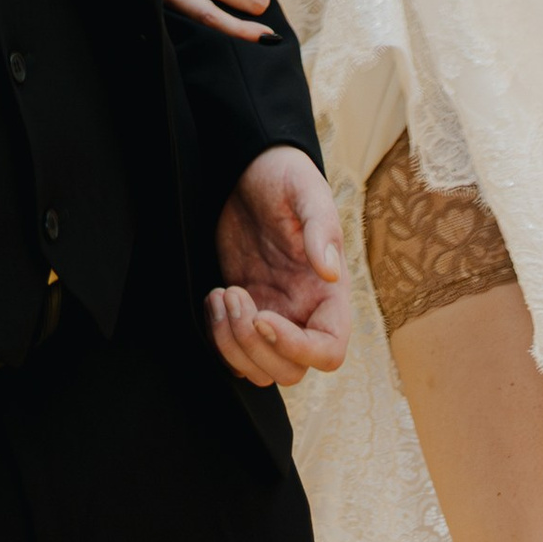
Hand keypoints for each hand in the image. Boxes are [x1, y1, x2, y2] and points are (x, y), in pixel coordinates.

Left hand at [207, 146, 348, 387]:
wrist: (251, 170)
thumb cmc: (285, 178)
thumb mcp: (305, 192)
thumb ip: (321, 228)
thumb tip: (331, 271)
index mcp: (328, 296)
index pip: (329, 351)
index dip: (297, 348)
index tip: (262, 317)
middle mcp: (304, 315)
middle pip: (289, 371)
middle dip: (254, 344)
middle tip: (234, 293)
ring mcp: (273, 316)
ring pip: (260, 370)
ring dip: (233, 344)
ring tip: (220, 294)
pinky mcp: (245, 311)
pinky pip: (235, 353)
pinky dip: (218, 340)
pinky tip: (212, 298)